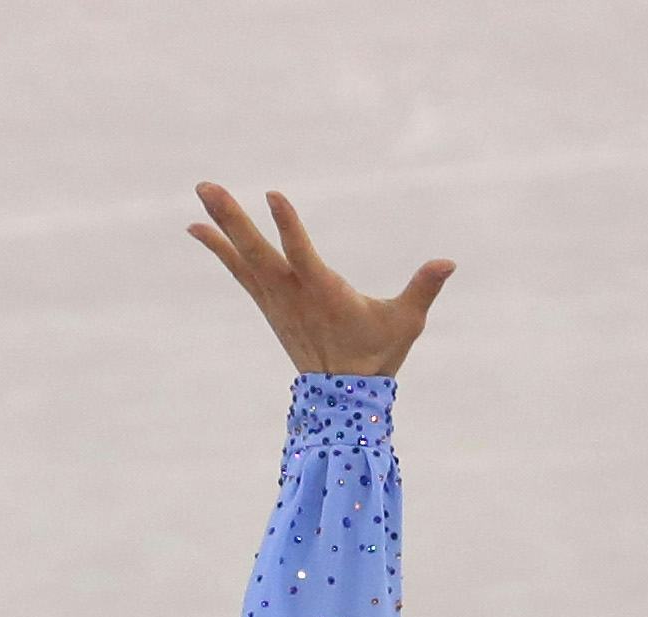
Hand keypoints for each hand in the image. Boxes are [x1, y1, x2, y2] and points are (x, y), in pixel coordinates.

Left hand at [186, 184, 451, 378]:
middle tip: (207, 187)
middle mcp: (292, 296)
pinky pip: (239, 270)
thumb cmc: (378, 354)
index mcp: (325, 295)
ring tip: (202, 190)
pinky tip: (198, 228)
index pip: (303, 256)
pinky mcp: (268, 304)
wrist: (342, 399)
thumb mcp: (407, 323)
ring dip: (221, 224)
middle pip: (257, 253)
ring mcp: (276, 301)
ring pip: (243, 258)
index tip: (273, 196)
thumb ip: (424, 289)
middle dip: (233, 219)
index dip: (289, 227)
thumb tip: (449, 262)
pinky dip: (220, 249)